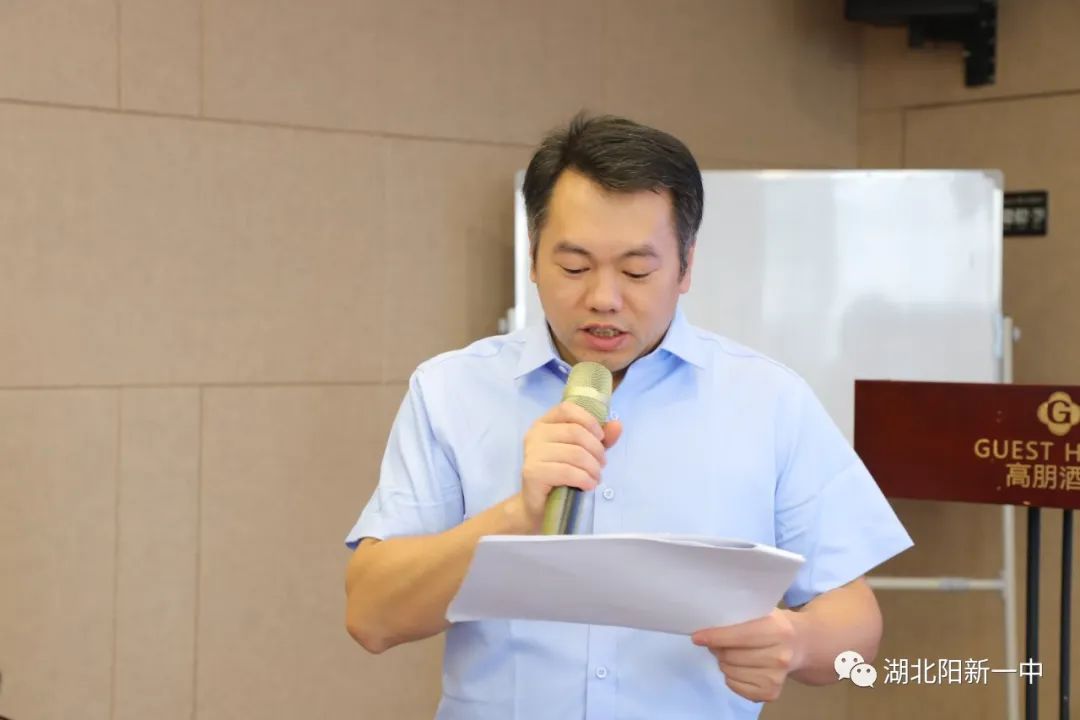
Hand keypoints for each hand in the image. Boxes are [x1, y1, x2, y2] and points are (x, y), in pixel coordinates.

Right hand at [516, 401, 622, 530]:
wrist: (541, 506)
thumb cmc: (563, 476)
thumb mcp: (586, 453)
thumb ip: (601, 438)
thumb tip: (617, 424)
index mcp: (545, 423)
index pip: (567, 409)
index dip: (589, 421)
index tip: (601, 438)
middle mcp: (535, 434)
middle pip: (575, 432)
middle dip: (596, 450)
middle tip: (601, 465)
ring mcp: (531, 453)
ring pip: (575, 453)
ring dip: (593, 468)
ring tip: (596, 478)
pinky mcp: (533, 472)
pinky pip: (567, 472)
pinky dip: (584, 479)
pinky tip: (588, 485)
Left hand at [691, 609, 804, 702]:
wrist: (801, 644)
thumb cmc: (775, 624)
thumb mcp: (762, 611)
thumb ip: (738, 616)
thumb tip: (706, 629)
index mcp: (777, 630)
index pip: (738, 636)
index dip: (714, 637)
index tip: (697, 637)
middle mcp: (780, 656)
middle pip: (731, 656)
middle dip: (717, 649)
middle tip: (716, 643)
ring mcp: (777, 677)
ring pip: (730, 672)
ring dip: (723, 662)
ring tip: (730, 654)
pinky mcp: (771, 693)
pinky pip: (736, 687)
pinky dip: (730, 677)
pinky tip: (739, 667)